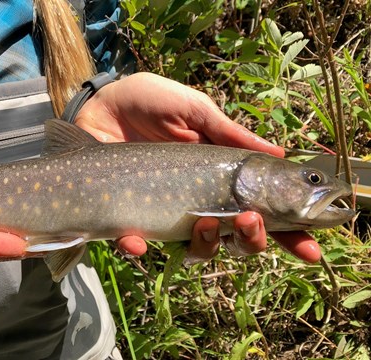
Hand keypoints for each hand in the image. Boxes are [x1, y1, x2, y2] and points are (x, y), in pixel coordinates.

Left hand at [75, 72, 319, 262]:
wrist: (101, 101)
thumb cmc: (150, 102)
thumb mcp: (195, 110)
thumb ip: (230, 134)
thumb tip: (279, 152)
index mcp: (217, 177)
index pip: (259, 211)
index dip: (287, 232)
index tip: (311, 247)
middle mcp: (195, 200)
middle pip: (234, 240)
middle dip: (250, 241)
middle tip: (249, 221)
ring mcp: (162, 212)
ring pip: (194, 250)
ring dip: (207, 245)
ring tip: (207, 223)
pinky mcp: (125, 215)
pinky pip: (134, 243)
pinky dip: (136, 246)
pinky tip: (137, 240)